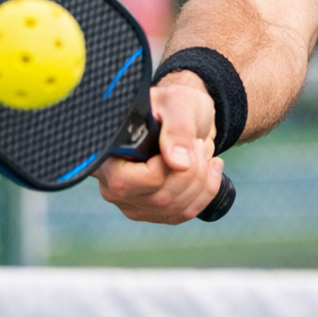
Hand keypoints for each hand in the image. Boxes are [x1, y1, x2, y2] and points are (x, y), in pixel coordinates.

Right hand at [94, 71, 224, 223]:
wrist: (182, 114)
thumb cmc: (172, 105)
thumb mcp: (177, 103)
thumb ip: (177, 129)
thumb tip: (178, 163)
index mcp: (107, 156)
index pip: (127, 182)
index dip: (162, 168)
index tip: (183, 143)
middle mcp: (113, 185)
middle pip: (158, 198)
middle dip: (192, 170)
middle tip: (199, 142)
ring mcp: (134, 202)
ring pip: (175, 209)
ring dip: (202, 179)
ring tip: (202, 151)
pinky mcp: (154, 211)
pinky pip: (185, 213)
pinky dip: (206, 191)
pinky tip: (211, 168)